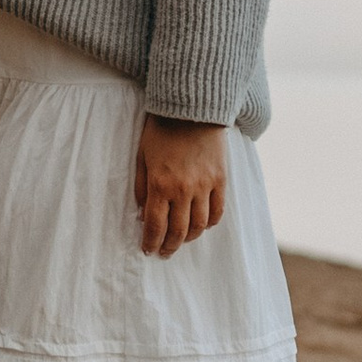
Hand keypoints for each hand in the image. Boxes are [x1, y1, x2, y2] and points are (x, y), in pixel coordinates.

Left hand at [134, 116, 225, 257]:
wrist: (191, 109)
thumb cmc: (160, 130)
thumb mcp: (142, 157)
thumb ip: (142, 188)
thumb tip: (143, 214)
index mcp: (160, 185)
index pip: (155, 225)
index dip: (151, 242)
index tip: (148, 250)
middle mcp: (184, 190)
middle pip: (178, 231)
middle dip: (169, 246)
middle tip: (164, 252)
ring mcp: (205, 186)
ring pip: (200, 225)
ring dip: (190, 238)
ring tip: (182, 240)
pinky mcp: (220, 179)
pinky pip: (218, 210)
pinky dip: (210, 223)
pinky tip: (202, 225)